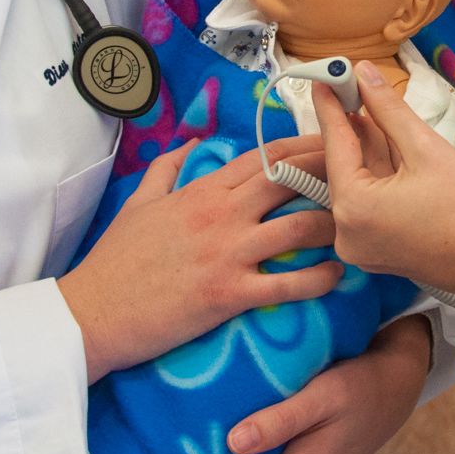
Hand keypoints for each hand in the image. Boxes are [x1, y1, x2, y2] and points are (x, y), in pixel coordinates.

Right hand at [58, 137, 341, 380]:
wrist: (92, 312)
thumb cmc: (115, 260)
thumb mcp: (138, 203)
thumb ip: (167, 169)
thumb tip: (190, 144)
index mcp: (202, 191)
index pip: (265, 156)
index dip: (304, 146)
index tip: (334, 142)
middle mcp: (220, 215)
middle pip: (291, 181)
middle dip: (332, 173)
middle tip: (361, 178)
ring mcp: (227, 254)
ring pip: (299, 228)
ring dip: (334, 227)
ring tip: (355, 229)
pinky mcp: (229, 294)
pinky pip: (289, 284)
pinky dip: (320, 279)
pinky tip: (337, 276)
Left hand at [317, 61, 454, 299]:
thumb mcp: (427, 150)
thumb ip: (389, 110)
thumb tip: (364, 74)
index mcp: (353, 209)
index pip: (336, 143)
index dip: (332, 105)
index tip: (325, 75)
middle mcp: (347, 233)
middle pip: (345, 165)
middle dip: (354, 125)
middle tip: (355, 84)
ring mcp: (363, 246)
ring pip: (360, 181)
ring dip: (370, 146)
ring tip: (375, 105)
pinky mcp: (380, 250)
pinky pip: (371, 201)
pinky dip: (380, 172)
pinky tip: (391, 141)